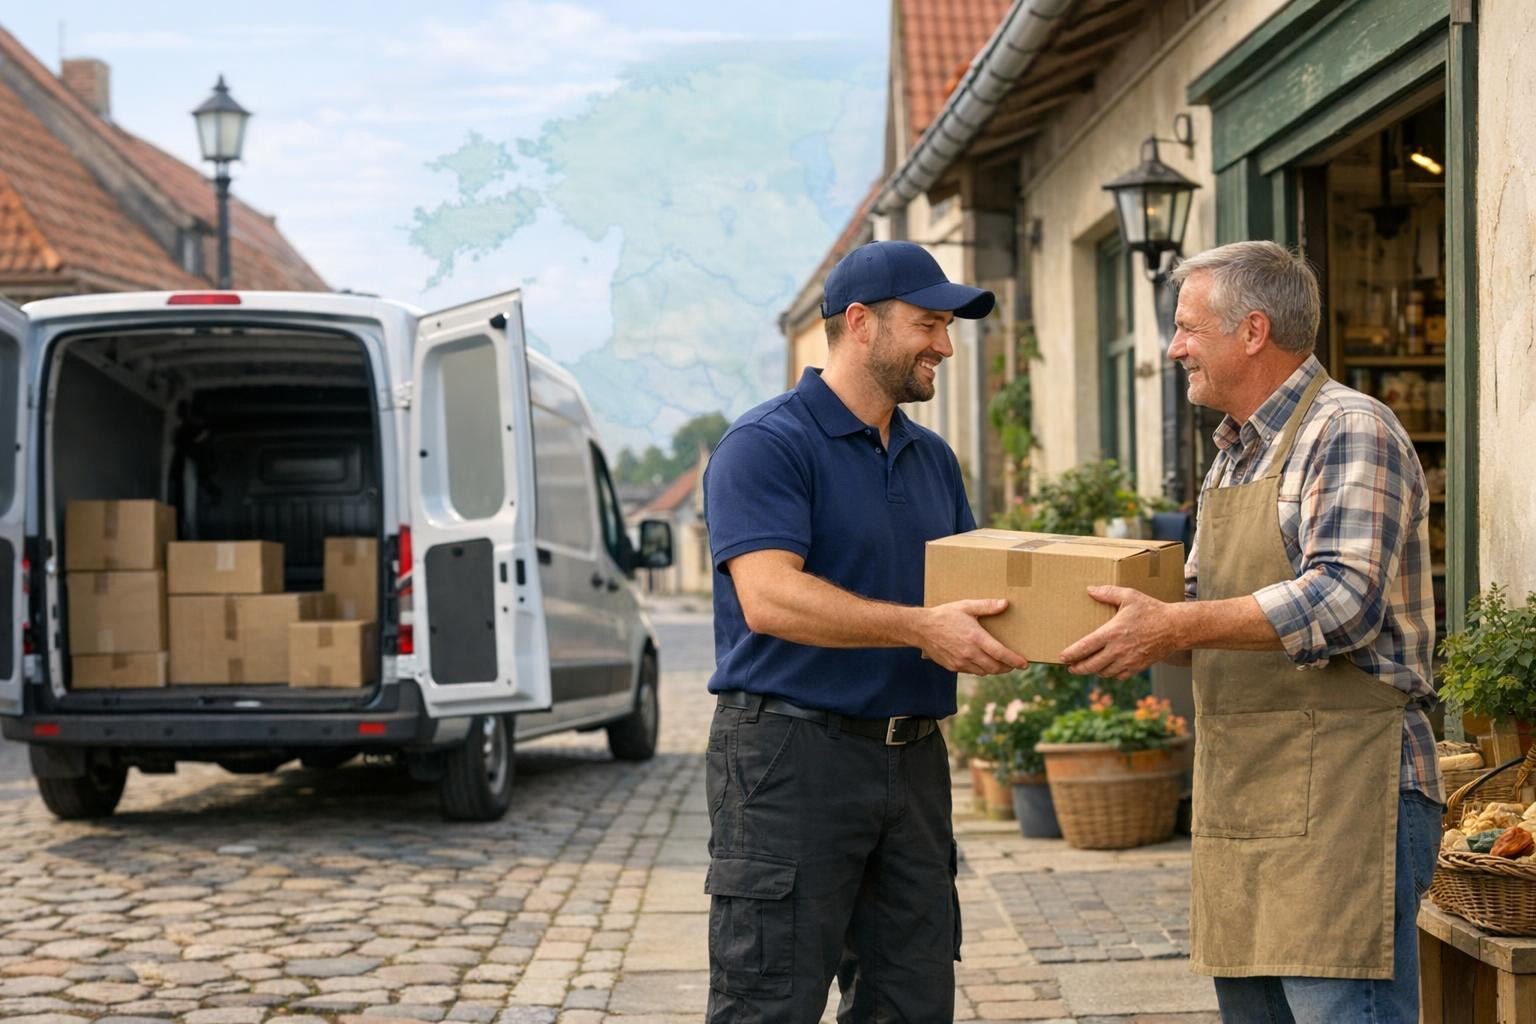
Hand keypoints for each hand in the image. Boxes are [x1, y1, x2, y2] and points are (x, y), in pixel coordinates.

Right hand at [917, 600, 1029, 675]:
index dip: (1015, 660)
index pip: (1001, 654)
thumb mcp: (966, 606)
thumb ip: (987, 606)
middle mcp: (969, 653)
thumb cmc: (944, 615)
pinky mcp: (953, 667)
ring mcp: (960, 662)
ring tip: (1000, 663)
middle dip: (1008, 667)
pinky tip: (982, 662)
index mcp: (975, 638)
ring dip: (995, 669)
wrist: (920, 628)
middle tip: (1014, 664)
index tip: (1025, 664)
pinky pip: (972, 672)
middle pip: (995, 667)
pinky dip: (981, 669)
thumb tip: (1005, 604)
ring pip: (984, 672)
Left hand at [1060, 586, 1182, 678]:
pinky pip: (1119, 676)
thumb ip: (1107, 592)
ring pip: (1104, 672)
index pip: (1085, 647)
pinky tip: (1106, 668)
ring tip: (1087, 666)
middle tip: (1070, 667)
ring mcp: (1128, 661)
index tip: (1062, 658)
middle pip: (1091, 665)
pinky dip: (1110, 674)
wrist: (1175, 628)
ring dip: (1093, 671)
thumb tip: (1089, 589)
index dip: (1071, 654)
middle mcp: (1118, 650)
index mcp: (1112, 632)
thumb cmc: (1151, 610)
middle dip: (1078, 668)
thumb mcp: (1129, 596)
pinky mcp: (1138, 667)